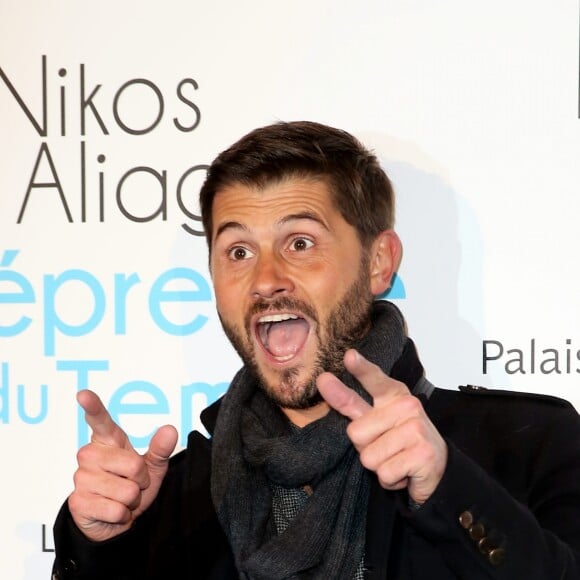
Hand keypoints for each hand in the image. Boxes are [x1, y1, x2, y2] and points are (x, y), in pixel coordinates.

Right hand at [68, 389, 177, 541]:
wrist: (113, 520)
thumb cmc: (132, 486)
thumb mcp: (152, 467)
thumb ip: (160, 449)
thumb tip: (170, 430)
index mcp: (107, 441)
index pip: (100, 421)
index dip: (93, 407)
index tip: (84, 394)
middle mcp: (89, 455)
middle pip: (134, 465)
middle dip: (141, 480)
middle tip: (131, 484)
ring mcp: (81, 478)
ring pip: (127, 490)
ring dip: (131, 500)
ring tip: (120, 498)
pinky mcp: (78, 502)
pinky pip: (117, 510)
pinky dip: (122, 515)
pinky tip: (111, 512)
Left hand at [317, 349, 446, 504]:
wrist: (436, 469)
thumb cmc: (399, 440)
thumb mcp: (375, 418)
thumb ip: (349, 401)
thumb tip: (323, 379)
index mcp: (394, 394)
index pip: (374, 379)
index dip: (361, 369)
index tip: (349, 356)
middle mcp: (408, 406)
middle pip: (356, 433)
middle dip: (365, 448)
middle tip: (386, 448)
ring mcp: (417, 429)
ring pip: (368, 457)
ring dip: (379, 466)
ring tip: (397, 459)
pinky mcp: (422, 454)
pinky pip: (384, 473)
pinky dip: (390, 480)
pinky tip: (405, 472)